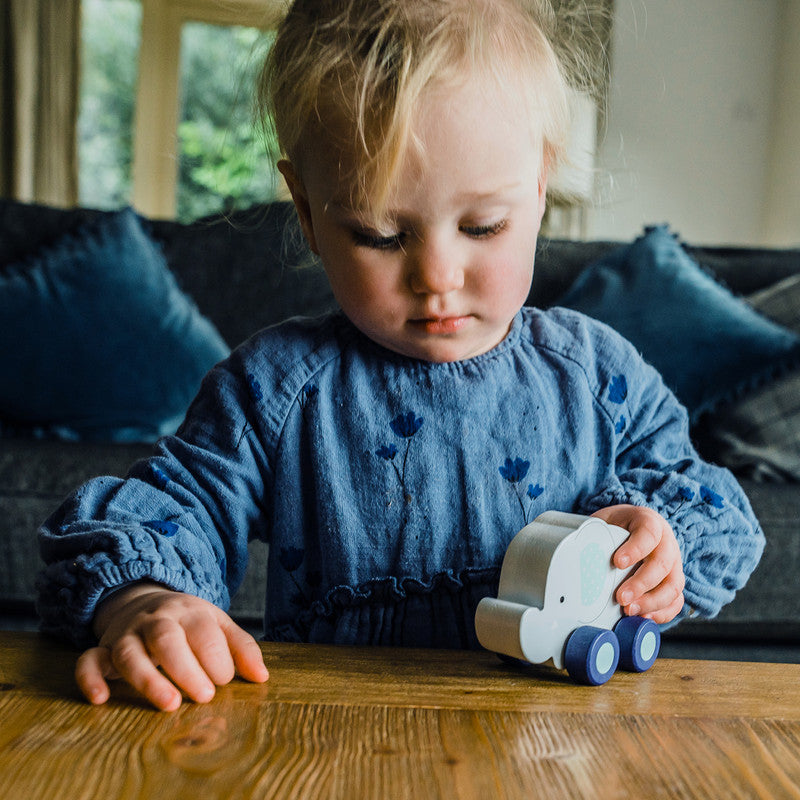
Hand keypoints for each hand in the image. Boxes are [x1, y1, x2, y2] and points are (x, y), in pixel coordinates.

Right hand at [75, 581, 268, 710]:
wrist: (145, 601)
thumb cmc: (190, 623)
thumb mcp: (219, 625)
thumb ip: (242, 648)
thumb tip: (262, 676)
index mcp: (190, 612)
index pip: (203, 631)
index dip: (216, 657)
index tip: (224, 681)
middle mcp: (156, 621)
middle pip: (166, 638)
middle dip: (186, 667)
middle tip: (205, 697)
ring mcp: (127, 634)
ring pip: (129, 652)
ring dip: (146, 678)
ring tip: (169, 704)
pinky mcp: (104, 649)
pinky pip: (89, 659)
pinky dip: (90, 677)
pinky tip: (100, 698)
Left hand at [591, 504, 684, 624]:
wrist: (634, 527)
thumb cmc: (619, 526)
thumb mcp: (608, 521)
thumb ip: (599, 533)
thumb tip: (578, 550)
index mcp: (650, 523)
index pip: (649, 534)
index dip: (635, 549)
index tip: (617, 562)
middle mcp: (667, 544)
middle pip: (662, 564)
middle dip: (641, 583)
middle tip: (621, 597)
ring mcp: (674, 565)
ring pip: (673, 586)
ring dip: (651, 602)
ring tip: (629, 610)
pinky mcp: (674, 582)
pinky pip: (676, 601)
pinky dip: (662, 613)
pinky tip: (644, 617)